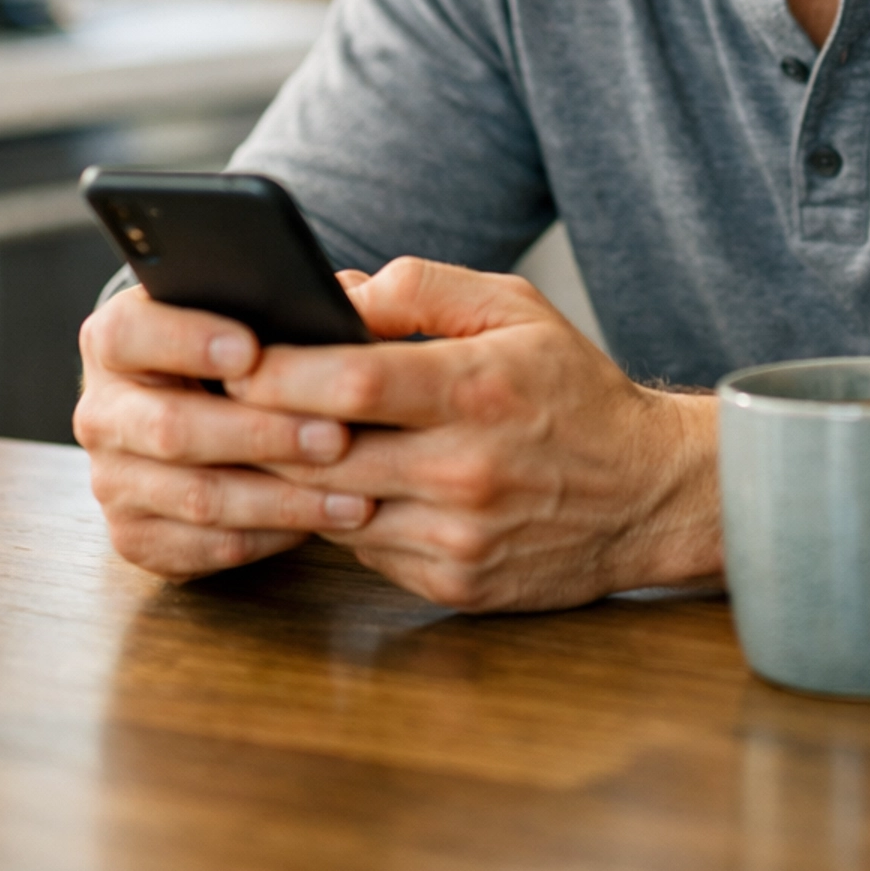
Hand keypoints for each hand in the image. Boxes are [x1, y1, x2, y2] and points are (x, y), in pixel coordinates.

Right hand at [74, 284, 376, 580]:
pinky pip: (208, 546)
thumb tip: (369, 301)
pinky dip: (273, 536)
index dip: (185, 340)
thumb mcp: (260, 313)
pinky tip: (324, 521)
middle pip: (169, 428)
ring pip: (197, 497)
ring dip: (283, 499)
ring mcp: (113, 481)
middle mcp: (103, 412)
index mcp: (116, 340)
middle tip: (336, 436)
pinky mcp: (138, 538)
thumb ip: (298, 301)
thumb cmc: (244, 353)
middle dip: (261, 435)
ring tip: (353, 493)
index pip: (128, 333)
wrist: (203, 413)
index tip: (250, 350)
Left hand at [232, 257, 721, 611]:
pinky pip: (362, 550)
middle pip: (322, 451)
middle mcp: (463, 469)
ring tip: (265, 443)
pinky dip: (342, 517)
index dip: (277, 369)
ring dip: (292, 479)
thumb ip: (423, 287)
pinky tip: (342, 487)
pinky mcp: (452, 583)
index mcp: (476, 389)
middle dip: (260, 426)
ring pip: (331, 508)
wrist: (648, 495)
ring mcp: (456, 535)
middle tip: (221, 400)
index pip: (350, 380)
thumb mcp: (516, 308)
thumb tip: (336, 294)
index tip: (233, 355)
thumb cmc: (575, 391)